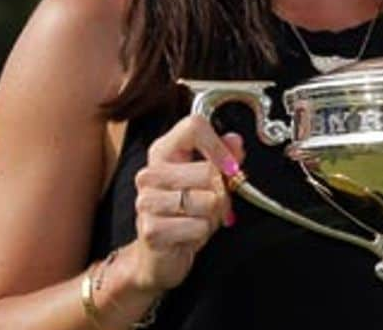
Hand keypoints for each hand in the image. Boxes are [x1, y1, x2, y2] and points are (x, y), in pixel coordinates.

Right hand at [128, 116, 245, 292]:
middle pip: (208, 170)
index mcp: (163, 152)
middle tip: (216, 205)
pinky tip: (189, 234)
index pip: (193, 126)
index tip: (231, 167)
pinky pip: (199, 226)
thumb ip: (224, 159)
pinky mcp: (151, 229)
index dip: (220, 146)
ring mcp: (146, 201)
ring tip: (199, 219)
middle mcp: (150, 173)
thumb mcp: (208, 183)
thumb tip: (235, 140)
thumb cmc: (184, 215)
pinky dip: (203, 233)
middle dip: (222, 193)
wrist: (157, 256)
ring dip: (213, 215)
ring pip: (208, 200)